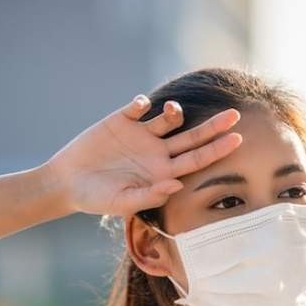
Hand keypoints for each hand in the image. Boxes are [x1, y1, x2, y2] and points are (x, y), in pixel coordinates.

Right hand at [42, 94, 242, 215]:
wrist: (67, 183)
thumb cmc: (96, 198)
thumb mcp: (121, 202)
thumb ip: (149, 195)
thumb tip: (176, 185)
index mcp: (161, 172)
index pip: (196, 160)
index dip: (217, 150)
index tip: (238, 140)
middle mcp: (156, 152)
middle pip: (192, 137)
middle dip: (213, 126)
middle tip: (235, 114)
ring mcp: (141, 135)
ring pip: (169, 118)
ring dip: (175, 111)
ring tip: (172, 111)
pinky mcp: (121, 120)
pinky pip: (138, 106)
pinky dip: (142, 103)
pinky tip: (139, 106)